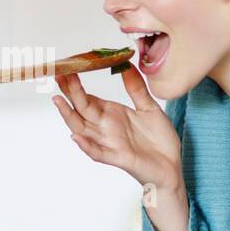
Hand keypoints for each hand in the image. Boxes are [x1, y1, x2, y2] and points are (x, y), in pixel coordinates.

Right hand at [52, 62, 181, 192]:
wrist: (172, 166)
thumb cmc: (159, 140)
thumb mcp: (149, 107)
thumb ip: (136, 88)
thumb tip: (127, 64)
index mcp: (111, 114)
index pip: (87, 98)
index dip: (75, 84)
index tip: (66, 67)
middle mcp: (105, 127)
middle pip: (81, 109)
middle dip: (69, 92)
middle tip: (59, 74)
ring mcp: (110, 143)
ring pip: (83, 129)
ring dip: (69, 116)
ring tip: (58, 100)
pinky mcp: (119, 158)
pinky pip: (99, 153)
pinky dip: (87, 146)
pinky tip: (76, 137)